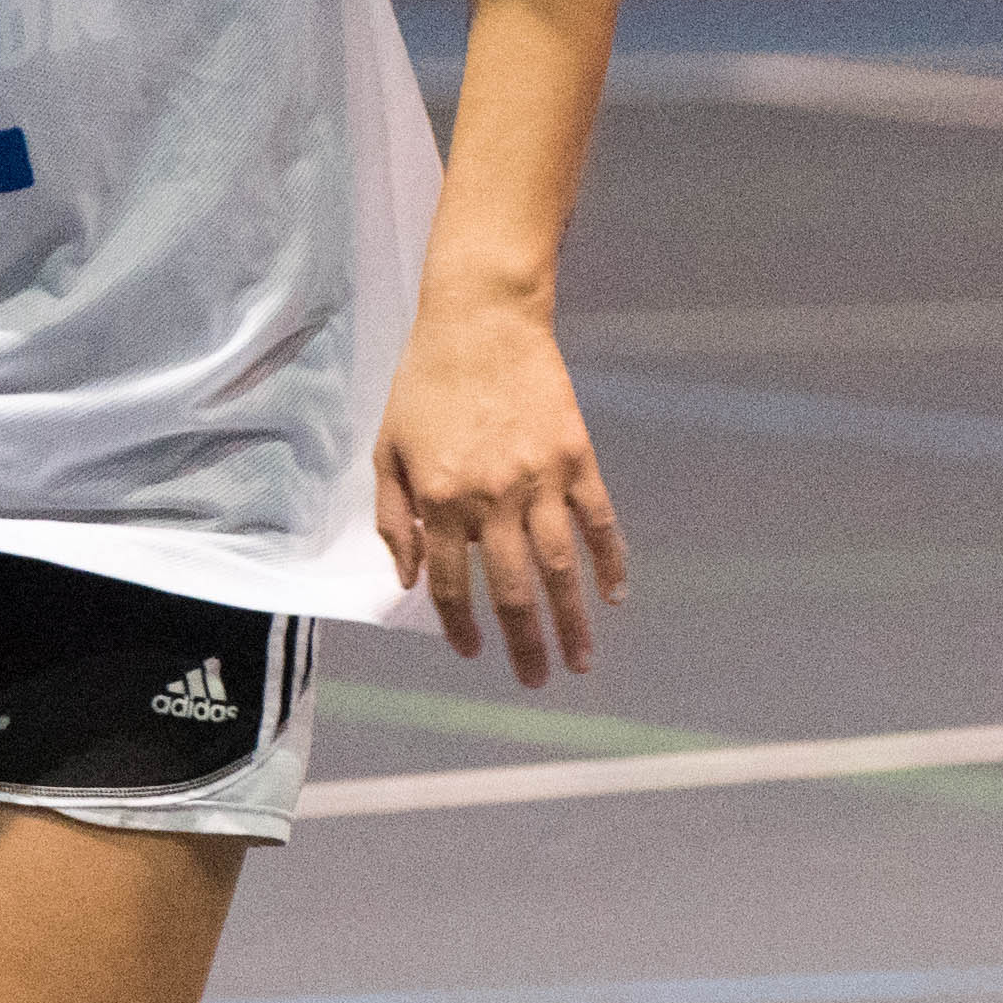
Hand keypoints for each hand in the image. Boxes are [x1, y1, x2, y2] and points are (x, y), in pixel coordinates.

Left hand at [373, 286, 628, 683]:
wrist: (481, 320)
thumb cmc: (424, 384)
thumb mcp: (387, 450)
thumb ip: (395, 519)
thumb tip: (410, 578)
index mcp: (441, 500)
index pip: (452, 584)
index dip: (460, 626)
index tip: (472, 652)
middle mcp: (492, 499)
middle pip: (513, 590)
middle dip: (525, 644)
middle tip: (537, 681)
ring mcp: (540, 479)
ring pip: (559, 567)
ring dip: (572, 621)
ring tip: (581, 661)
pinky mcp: (575, 457)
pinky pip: (598, 520)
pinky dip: (610, 560)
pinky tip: (615, 595)